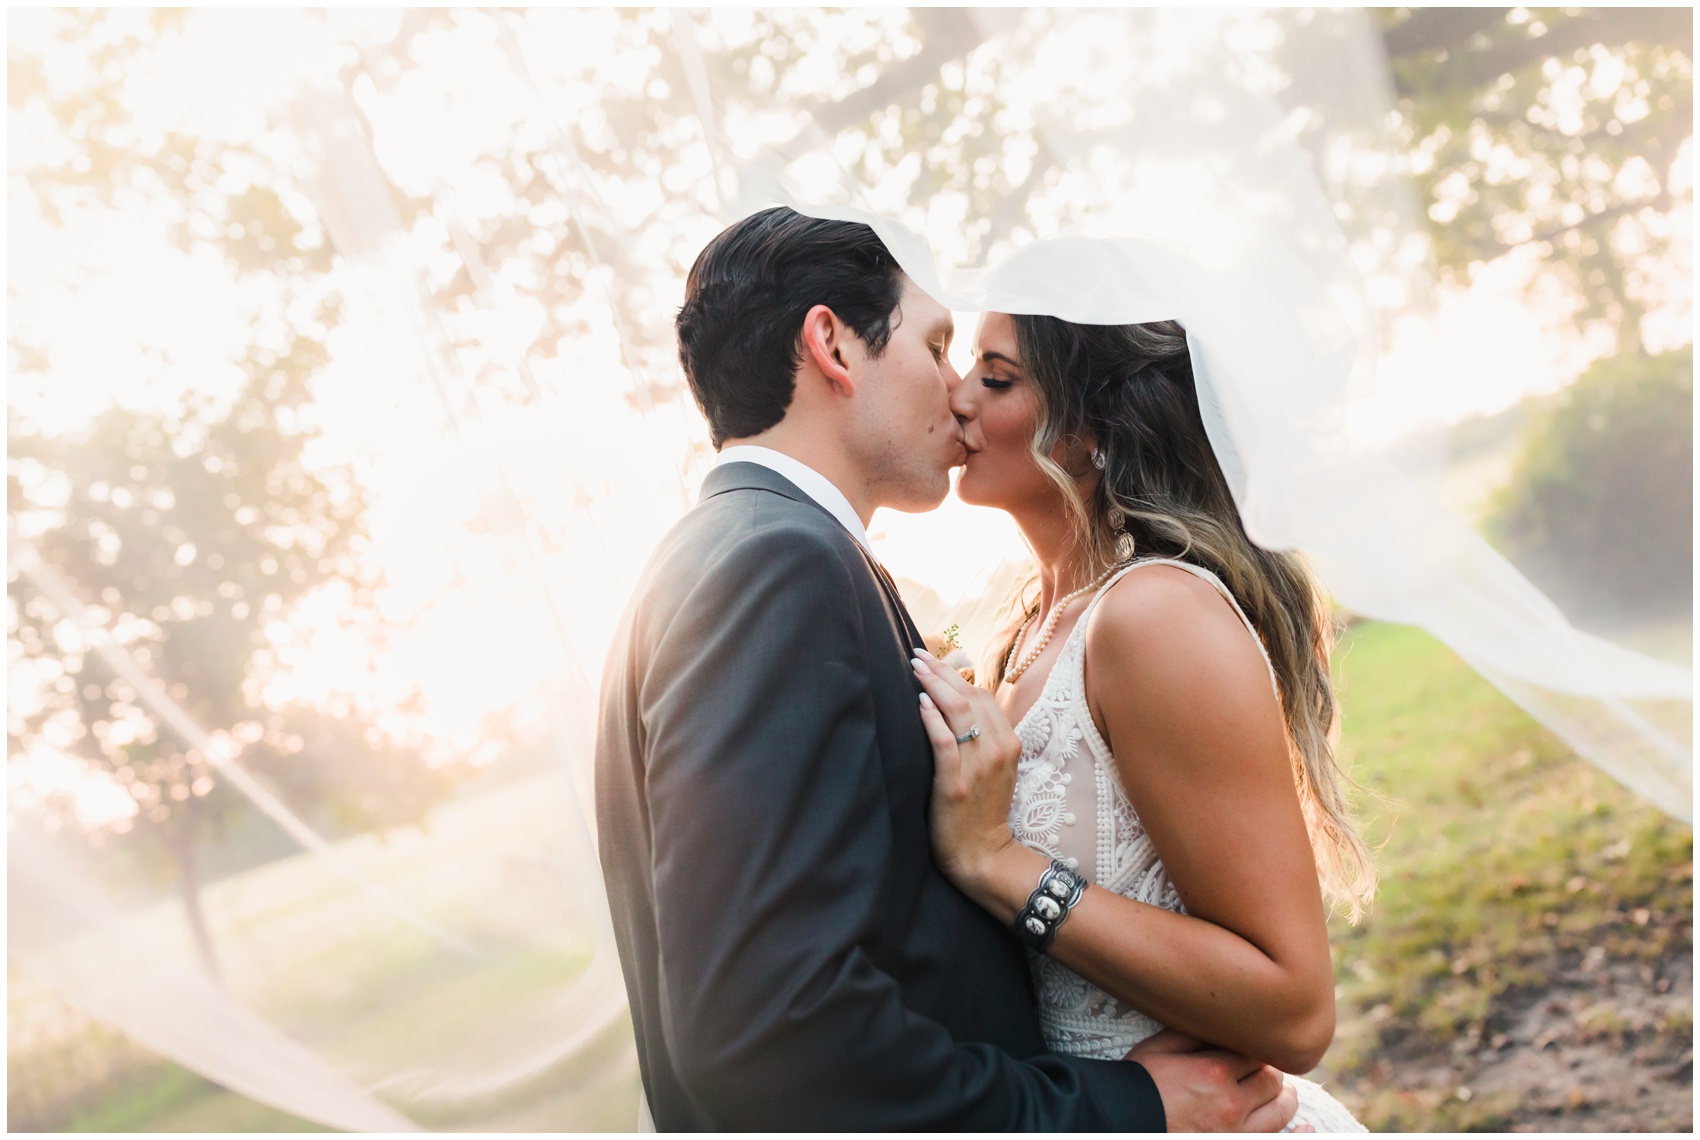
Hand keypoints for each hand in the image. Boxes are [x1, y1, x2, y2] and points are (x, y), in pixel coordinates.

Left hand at [912, 647, 1022, 890]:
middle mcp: (997, 750)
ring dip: (935, 685)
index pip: (983, 695)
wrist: (983, 854)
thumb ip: (984, 736)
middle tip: (917, 655)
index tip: (933, 659)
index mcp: (1008, 743)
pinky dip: (933, 720)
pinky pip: (945, 743)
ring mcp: (979, 767)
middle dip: (942, 671)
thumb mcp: (994, 767)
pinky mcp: (956, 784)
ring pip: (959, 712)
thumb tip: (958, 701)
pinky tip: (920, 704)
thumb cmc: (982, 809)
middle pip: (970, 696)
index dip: (956, 674)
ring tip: (915, 669)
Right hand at [1127, 1030, 1299, 1131]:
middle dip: (1268, 1071)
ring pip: (1280, 1111)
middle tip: (1260, 1068)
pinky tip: (1308, 1130)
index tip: (1248, 1047)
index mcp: (1214, 1071)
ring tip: (1278, 1092)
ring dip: (1284, 1098)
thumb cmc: (1138, 1083)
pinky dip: (1298, 1136)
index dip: (1253, 1048)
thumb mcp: (1160, 1047)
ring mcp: (1235, 1132)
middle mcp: (1232, 1103)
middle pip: (1271, 1080)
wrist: (1122, 1119)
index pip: (1255, 1052)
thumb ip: (1194, 1032)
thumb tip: (1220, 1017)